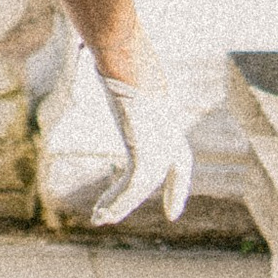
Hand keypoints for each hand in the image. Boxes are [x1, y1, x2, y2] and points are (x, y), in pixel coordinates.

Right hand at [91, 36, 192, 227]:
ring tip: (102, 219)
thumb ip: (119, 76)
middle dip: (163, 195)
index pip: (182, 158)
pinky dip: (115, 203)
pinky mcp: (144, 156)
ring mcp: (158, 148)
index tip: (175, 208)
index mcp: (170, 119)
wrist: (128, 62)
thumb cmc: (125, 59)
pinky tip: (102, 214)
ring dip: (120, 205)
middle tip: (153, 216)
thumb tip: (96, 57)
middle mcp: (170, 136)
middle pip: (167, 173)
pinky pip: (129, 188)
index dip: (179, 183)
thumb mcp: (128, 71)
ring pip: (142, 187)